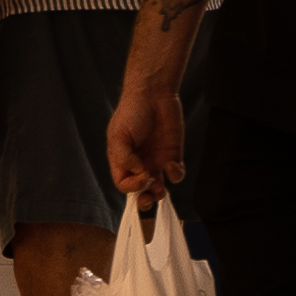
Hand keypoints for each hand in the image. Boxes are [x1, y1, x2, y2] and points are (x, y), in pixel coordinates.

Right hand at [106, 70, 187, 198]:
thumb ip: (124, 158)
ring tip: (160, 185)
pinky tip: (172, 165)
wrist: (153, 94)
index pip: (124, 184)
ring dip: (160, 192)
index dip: (132, 186)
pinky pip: (175, 173)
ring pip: (159, 187)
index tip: (141, 176)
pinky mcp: (172, 155)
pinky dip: (175, 174)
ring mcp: (156, 161)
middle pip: (140, 191)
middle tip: (150, 197)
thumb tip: (139, 174)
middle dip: (145, 200)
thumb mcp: (119, 135)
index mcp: (122, 161)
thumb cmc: (132, 112)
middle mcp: (139, 164)